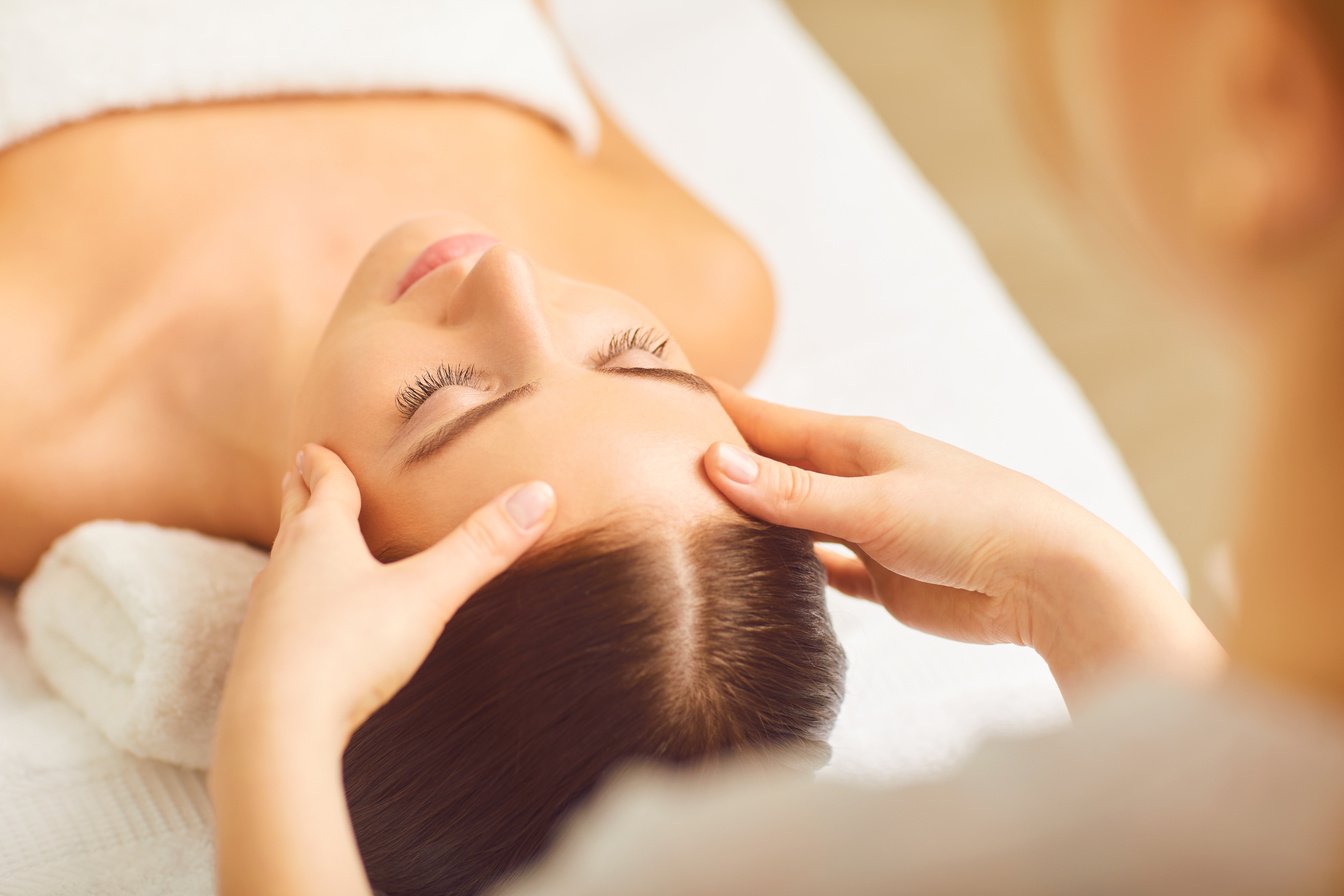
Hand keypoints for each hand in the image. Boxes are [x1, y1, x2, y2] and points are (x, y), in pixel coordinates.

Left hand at [215, 444, 556, 747]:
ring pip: (278, 568)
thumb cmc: (348, 649)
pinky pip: (275, 618)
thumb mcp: (427, 593)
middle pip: (292, 518)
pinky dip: (288, 605)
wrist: (277, 728)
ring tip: (297, 544)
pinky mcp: (259, 661)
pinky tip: (298, 626)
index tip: (314, 447)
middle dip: (298, 493)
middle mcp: (284, 568)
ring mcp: (266, 615)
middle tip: (295, 471)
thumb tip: (539, 493)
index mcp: (321, 538)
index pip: (325, 487)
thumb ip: (481, 548)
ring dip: (290, 550)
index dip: (325, 464)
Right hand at [702, 386, 1222, 704]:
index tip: (654, 390)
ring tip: (686, 520)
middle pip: (769, 467)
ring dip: (749, 518)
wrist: (1046, 579)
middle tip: (651, 465)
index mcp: (852, 443)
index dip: (711, 407)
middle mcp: (853, 479)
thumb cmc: (970, 520)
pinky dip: (787, 568)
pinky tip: (755, 576)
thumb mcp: (873, 503)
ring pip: (789, 518)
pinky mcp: (879, 576)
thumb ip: (793, 491)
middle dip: (718, 464)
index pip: (763, 419)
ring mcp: (864, 528)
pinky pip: (818, 567)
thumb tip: (712, 461)